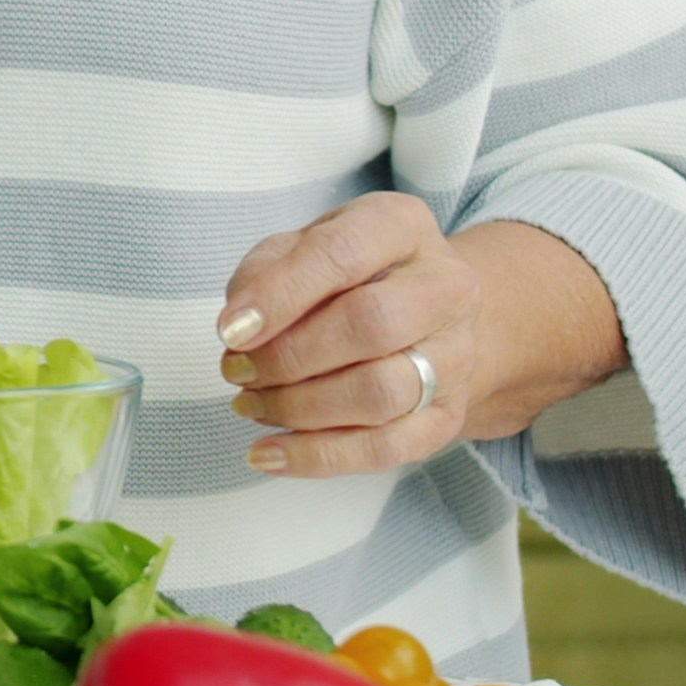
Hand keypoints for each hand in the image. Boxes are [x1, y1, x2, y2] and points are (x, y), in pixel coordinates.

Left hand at [219, 198, 624, 479]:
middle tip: (236, 370)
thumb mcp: (301, 246)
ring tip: (250, 403)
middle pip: (371, 326)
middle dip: (289, 357)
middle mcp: (445, 288)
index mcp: (402, 228)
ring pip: (381, 394)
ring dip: (299, 408)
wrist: (428, 314)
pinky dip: (319, 457)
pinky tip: (267, 453)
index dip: (281, 295)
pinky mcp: (448, 415)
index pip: (344, 255)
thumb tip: (239, 328)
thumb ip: (265, 272)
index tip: (230, 330)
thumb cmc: (347, 274)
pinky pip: (387, 448)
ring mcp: (455, 355)